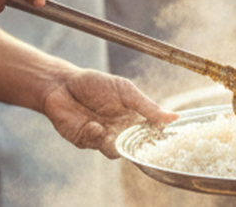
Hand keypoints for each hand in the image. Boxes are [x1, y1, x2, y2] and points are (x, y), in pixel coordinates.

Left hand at [41, 69, 177, 157]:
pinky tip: (93, 124)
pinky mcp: (85, 141)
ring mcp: (103, 138)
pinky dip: (96, 135)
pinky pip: (96, 144)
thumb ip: (147, 106)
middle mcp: (120, 132)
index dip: (159, 139)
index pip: (151, 134)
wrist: (61, 84)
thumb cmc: (94, 84)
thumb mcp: (125, 91)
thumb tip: (174, 117)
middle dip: (137, 147)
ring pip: (116, 151)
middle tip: (138, 137)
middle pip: (135, 148)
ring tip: (110, 127)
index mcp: (133, 119)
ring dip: (115, 141)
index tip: (167, 139)